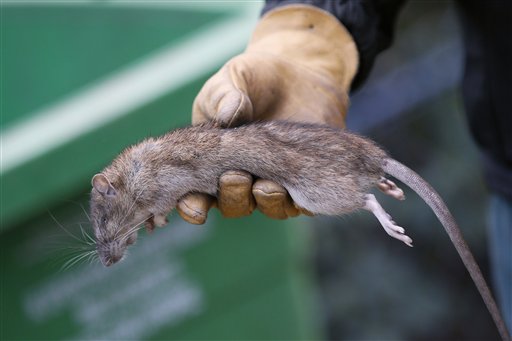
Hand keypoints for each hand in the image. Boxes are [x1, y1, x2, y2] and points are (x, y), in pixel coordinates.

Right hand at [177, 4, 358, 223]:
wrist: (299, 75)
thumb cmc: (255, 78)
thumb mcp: (232, 80)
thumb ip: (224, 97)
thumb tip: (229, 117)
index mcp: (211, 161)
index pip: (196, 194)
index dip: (193, 205)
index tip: (196, 208)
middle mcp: (240, 177)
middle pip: (231, 205)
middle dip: (231, 196)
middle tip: (235, 176)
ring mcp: (272, 180)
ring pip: (265, 206)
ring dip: (263, 200)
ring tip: (265, 184)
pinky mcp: (302, 180)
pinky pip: (298, 202)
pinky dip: (295, 200)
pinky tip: (293, 188)